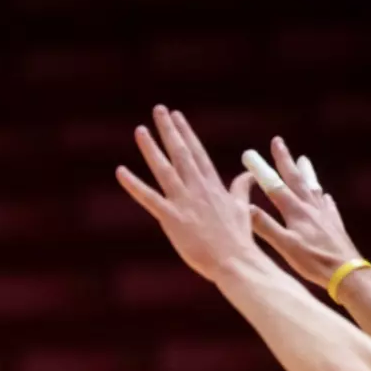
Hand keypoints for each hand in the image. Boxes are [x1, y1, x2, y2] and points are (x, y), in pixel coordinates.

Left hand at [117, 106, 258, 281]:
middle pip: (180, 153)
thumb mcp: (242, 208)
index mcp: (213, 185)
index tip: (177, 115)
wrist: (235, 261)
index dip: (185, 132)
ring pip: (164, 169)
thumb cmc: (238, 238)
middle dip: (169, 130)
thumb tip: (250, 175)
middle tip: (159, 110)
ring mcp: (184, 202)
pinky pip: (148, 198)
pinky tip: (120, 171)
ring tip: (140, 130)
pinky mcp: (171, 218)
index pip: (197, 152)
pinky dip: (133, 184)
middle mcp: (197, 188)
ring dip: (151, 148)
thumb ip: (241, 188)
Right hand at [242, 136, 361, 289]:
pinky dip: (323, 197)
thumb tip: (247, 208)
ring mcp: (325, 215)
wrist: (347, 272)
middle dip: (284, 160)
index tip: (251, 153)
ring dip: (306, 172)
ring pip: (313, 187)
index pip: (275, 186)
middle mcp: (311, 208)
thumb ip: (266, 227)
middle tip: (278, 142)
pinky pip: (328, 205)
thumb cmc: (314, 262)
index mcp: (296, 212)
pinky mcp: (335, 224)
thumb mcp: (285, 246)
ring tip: (304, 160)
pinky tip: (325, 195)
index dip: (262, 170)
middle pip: (295, 179)